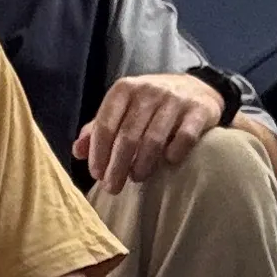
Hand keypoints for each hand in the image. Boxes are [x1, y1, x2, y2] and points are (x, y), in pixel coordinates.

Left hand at [74, 71, 222, 194]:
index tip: (97, 175)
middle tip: (112, 187)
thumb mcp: (122, 109)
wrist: (196, 88)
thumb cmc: (151, 105)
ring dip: (142, 165)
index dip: (98, 153)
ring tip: (137, 177)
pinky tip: (167, 163)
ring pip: (153, 140)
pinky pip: (184, 138)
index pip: (105, 124)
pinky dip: (173, 154)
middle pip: (127, 136)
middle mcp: (149, 91)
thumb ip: (99, 129)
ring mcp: (175, 100)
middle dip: (116, 167)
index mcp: (124, 89)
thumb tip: (78, 151)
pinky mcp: (199, 110)